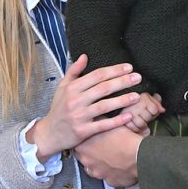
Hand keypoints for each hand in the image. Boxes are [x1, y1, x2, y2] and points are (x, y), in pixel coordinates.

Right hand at [27, 54, 142, 160]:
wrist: (50, 133)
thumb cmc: (59, 108)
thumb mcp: (62, 87)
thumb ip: (74, 71)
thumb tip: (85, 56)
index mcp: (72, 88)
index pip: (96, 76)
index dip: (113, 70)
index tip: (128, 67)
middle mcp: (75, 101)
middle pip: (103, 88)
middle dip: (122, 82)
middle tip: (137, 77)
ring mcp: (79, 116)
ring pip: (104, 106)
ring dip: (122, 100)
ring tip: (137, 96)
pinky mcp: (83, 131)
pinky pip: (103, 125)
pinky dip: (116, 121)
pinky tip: (129, 116)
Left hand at [75, 126, 143, 187]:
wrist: (139, 156)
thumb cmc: (125, 139)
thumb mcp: (109, 124)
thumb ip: (99, 123)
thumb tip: (96, 118)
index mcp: (84, 146)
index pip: (77, 143)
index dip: (84, 139)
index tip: (90, 138)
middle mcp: (87, 161)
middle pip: (83, 157)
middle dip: (90, 153)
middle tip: (101, 147)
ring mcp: (97, 173)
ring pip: (94, 169)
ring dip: (99, 164)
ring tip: (110, 157)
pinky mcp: (110, 182)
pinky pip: (108, 178)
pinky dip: (112, 173)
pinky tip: (118, 167)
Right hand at [122, 93, 163, 133]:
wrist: (122, 103)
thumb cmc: (138, 103)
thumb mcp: (149, 99)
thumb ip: (157, 103)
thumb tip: (162, 110)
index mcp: (144, 96)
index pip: (155, 110)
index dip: (154, 112)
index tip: (150, 111)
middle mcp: (136, 103)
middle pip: (148, 117)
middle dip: (147, 118)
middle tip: (143, 116)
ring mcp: (129, 111)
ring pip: (141, 124)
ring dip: (141, 125)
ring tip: (139, 121)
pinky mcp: (123, 119)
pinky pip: (133, 128)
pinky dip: (135, 128)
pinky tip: (134, 124)